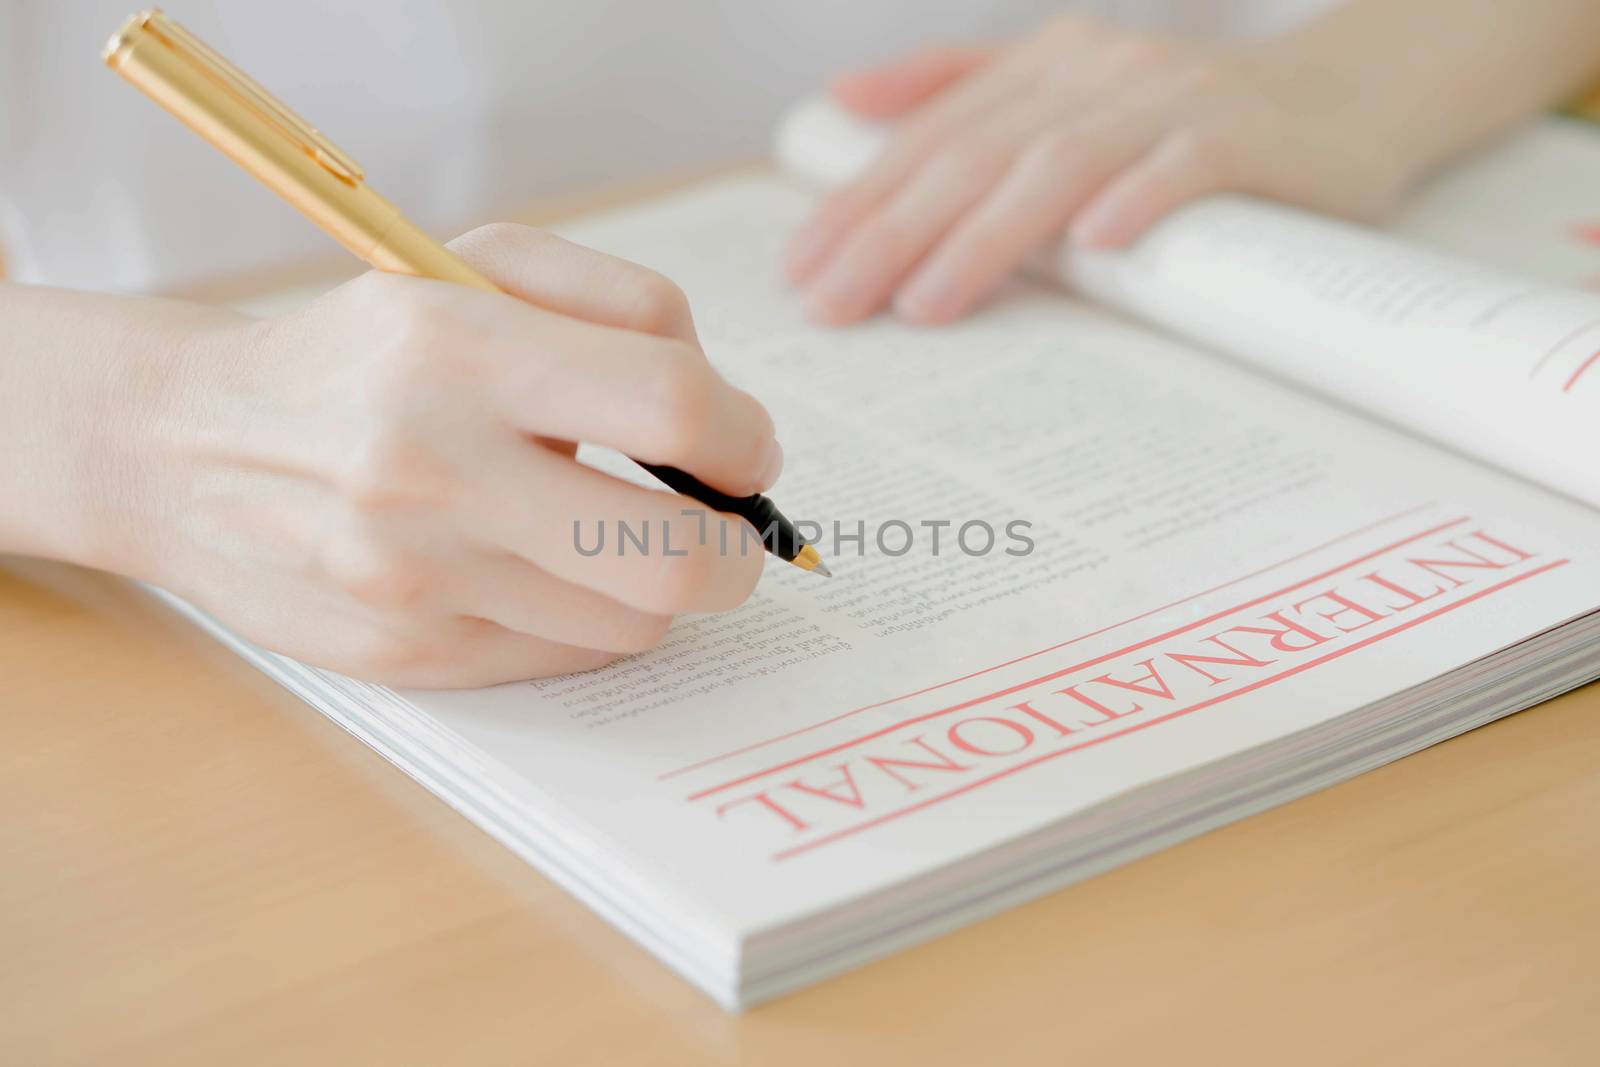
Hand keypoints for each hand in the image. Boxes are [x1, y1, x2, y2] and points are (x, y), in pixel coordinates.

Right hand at [117, 226, 779, 685]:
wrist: (190, 447)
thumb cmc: (371, 350)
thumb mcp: (482, 268)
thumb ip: (627, 308)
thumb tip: (730, 418)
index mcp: (456, 346)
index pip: (673, 408)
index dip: (743, 437)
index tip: (743, 448)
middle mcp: (430, 470)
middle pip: (675, 558)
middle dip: (737, 549)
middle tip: (727, 524)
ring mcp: (416, 578)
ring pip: (635, 621)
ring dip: (658, 582)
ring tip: (613, 534)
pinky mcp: (409, 653)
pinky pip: (569, 656)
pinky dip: (588, 616)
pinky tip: (546, 569)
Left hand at [785, 15, 1416, 324]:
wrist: (1342, 98)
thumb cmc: (1182, 120)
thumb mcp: (1058, 92)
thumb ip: (952, 92)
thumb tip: (842, 100)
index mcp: (1042, 68)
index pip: (930, 143)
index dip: (858, 204)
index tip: (800, 271)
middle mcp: (1094, 72)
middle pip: (975, 158)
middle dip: (893, 233)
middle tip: (833, 304)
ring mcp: (1170, 100)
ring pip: (1059, 163)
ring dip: (987, 235)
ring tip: (925, 303)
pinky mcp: (1245, 136)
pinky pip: (1183, 166)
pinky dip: (1138, 198)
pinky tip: (1094, 247)